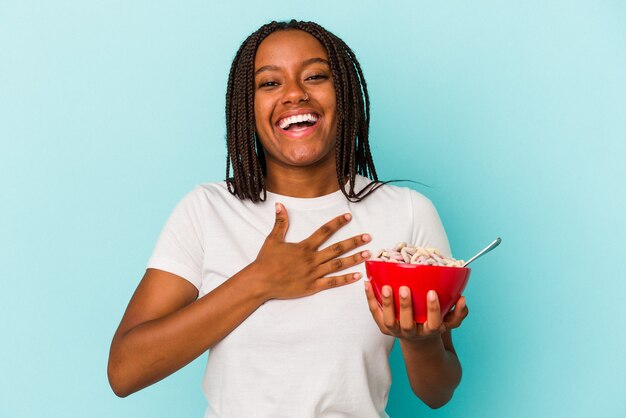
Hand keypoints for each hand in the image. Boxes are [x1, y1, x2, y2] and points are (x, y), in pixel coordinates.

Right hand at [253, 203, 370, 299]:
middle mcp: (312, 259)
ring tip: (367, 254)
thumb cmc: (266, 261)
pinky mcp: (312, 287)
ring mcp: (313, 273)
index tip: (349, 217)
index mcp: (304, 247)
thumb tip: (280, 205)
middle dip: (354, 241)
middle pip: (337, 248)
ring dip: (354, 259)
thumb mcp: (273, 239)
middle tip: (368, 237)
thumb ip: (280, 222)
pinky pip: (332, 283)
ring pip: (338, 265)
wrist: (260, 282)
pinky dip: (345, 279)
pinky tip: (357, 276)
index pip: (324, 231)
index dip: (337, 223)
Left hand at [364, 283, 467, 341]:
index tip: (432, 293)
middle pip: (408, 324)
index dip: (433, 309)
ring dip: (387, 304)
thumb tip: (463, 299)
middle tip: (404, 288)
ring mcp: (396, 331)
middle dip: (406, 306)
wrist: (418, 340)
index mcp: (430, 331)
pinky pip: (375, 314)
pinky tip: (367, 283)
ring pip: (389, 321)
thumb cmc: (434, 323)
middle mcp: (412, 333)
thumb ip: (458, 312)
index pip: (434, 323)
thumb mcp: (449, 321)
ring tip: (386, 287)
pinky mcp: (384, 327)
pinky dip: (370, 299)